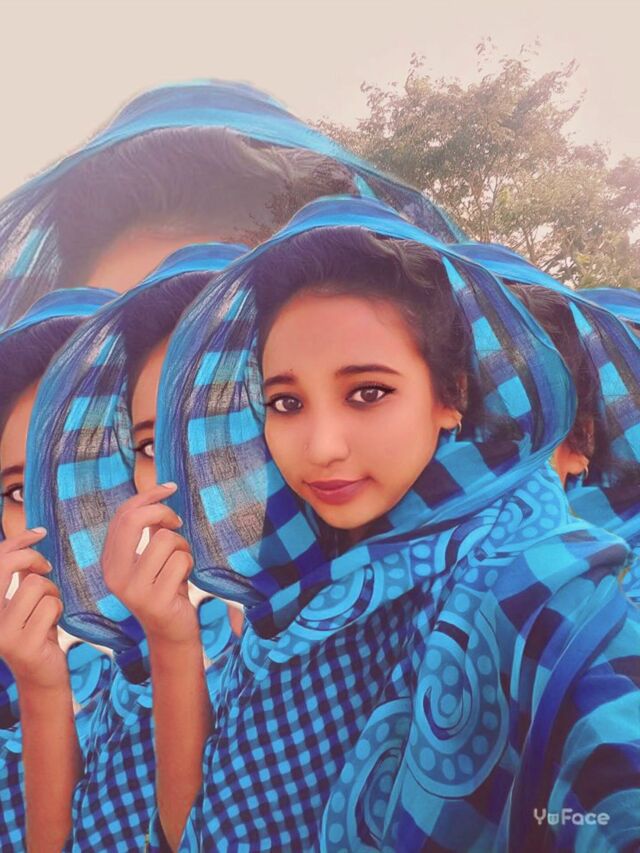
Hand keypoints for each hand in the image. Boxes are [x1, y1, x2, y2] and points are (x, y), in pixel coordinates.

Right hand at [0, 528, 68, 690]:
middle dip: (34, 559)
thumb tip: (31, 540)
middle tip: (47, 567)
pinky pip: (50, 606)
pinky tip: (52, 626)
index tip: (38, 532)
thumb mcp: (26, 600)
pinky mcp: (20, 644)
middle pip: (8, 565)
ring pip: (35, 585)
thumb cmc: (36, 631)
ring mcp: (0, 632)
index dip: (17, 540)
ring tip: (49, 609)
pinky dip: (58, 610)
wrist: (42, 676)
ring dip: (51, 593)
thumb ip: (22, 574)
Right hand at [102, 483, 198, 646]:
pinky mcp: (154, 601)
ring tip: (179, 565)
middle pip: (134, 520)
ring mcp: (132, 589)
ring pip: (165, 540)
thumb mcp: (153, 555)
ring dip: (182, 547)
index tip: (170, 488)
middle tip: (177, 522)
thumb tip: (159, 491)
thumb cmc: (166, 586)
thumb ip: (150, 528)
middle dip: (162, 512)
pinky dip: (189, 565)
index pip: (123, 515)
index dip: (148, 495)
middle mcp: (114, 574)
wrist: (171, 631)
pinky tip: (183, 581)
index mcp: (110, 560)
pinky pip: (181, 561)